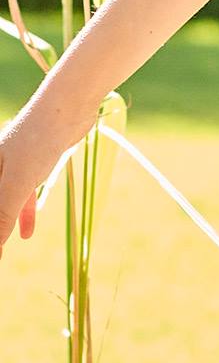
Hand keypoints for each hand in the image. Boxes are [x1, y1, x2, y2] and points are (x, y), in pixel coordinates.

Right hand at [0, 96, 94, 261]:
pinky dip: (24, 213)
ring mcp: (14, 164)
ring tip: (8, 247)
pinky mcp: (35, 163)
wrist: (68, 108)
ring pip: (6, 201)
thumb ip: (2, 214)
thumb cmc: (38, 140)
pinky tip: (28, 233)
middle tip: (2, 255)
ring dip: (6, 224)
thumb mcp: (17, 182)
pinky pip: (23, 194)